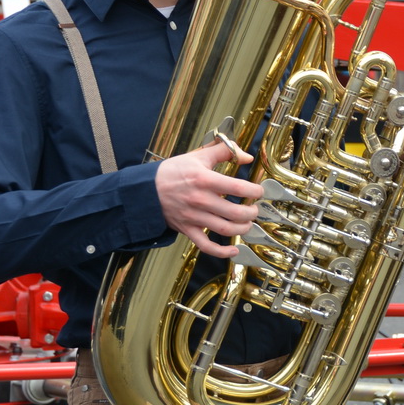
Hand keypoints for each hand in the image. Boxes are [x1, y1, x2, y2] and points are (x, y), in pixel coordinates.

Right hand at [156, 139, 263, 257]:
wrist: (144, 189)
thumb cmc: (172, 172)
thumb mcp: (198, 156)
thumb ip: (224, 152)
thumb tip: (247, 157)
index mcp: (204, 180)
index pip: (238, 187)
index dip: (254, 191)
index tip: (259, 191)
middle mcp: (200, 200)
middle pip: (235, 212)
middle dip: (251, 212)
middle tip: (254, 209)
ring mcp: (193, 217)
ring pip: (225, 229)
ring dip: (242, 229)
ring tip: (248, 223)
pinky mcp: (187, 229)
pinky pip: (205, 245)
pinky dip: (221, 252)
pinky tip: (233, 251)